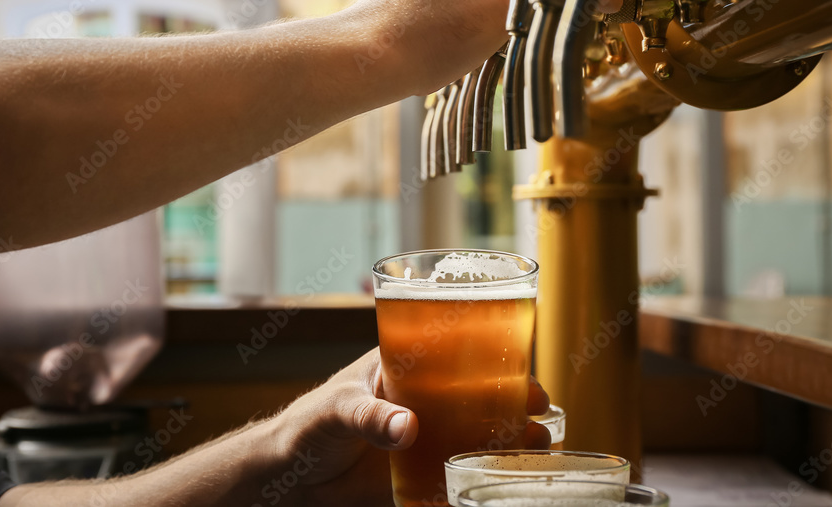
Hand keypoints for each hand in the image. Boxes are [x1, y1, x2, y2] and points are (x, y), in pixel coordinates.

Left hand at [273, 348, 551, 506]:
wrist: (290, 477)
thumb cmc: (306, 427)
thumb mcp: (336, 411)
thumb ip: (370, 417)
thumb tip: (408, 428)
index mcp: (402, 365)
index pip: (455, 351)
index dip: (494, 357)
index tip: (523, 374)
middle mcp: (422, 397)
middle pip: (478, 390)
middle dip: (515, 397)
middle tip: (541, 410)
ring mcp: (425, 434)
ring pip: (478, 429)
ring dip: (510, 435)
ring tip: (538, 446)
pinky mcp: (421, 469)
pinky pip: (461, 468)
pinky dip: (486, 471)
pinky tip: (509, 479)